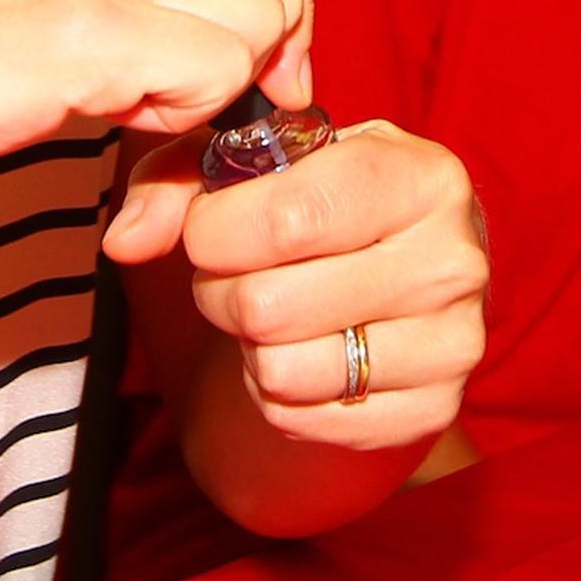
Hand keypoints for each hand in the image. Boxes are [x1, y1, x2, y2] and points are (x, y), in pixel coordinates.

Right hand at [0, 0, 310, 205]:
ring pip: (263, 22)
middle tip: (186, 128)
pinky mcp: (81, 29)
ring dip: (217, 100)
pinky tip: (108, 138)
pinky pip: (216, 72)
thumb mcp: (37, 7)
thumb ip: (133, 9)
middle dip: (260, 67)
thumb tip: (242, 66)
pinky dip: (183, 126)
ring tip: (131, 132)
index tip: (241, 75)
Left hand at [105, 121, 486, 456]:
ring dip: (250, 345)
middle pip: (269, 305)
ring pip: (280, 368)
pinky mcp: (431, 411)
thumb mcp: (263, 162)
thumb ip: (181, 176)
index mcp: (422, 175)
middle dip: (221, 290)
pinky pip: (301, 418)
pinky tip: (302, 350)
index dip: (214, 231)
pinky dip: (277, 391)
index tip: (208, 228)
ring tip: (272, 311)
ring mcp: (453, 343)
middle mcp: (454, 260)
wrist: (401, 270)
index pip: (290, 218)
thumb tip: (125, 239)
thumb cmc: (325, 203)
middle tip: (235, 274)